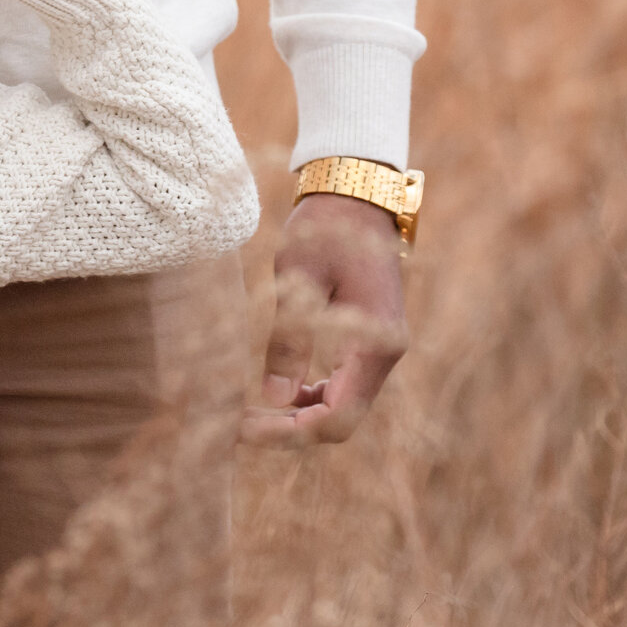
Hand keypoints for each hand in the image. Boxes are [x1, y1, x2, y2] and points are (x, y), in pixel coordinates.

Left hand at [240, 191, 408, 448]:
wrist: (356, 195)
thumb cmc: (324, 230)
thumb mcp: (298, 280)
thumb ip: (288, 340)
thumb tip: (273, 398)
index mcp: (376, 342)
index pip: (338, 416)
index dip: (290, 431)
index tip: (244, 428)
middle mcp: (387, 354)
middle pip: (343, 420)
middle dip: (292, 429)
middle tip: (239, 425)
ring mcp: (382, 349)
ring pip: (345, 407)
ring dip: (301, 416)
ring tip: (252, 410)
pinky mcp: (371, 342)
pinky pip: (346, 387)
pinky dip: (314, 397)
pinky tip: (281, 389)